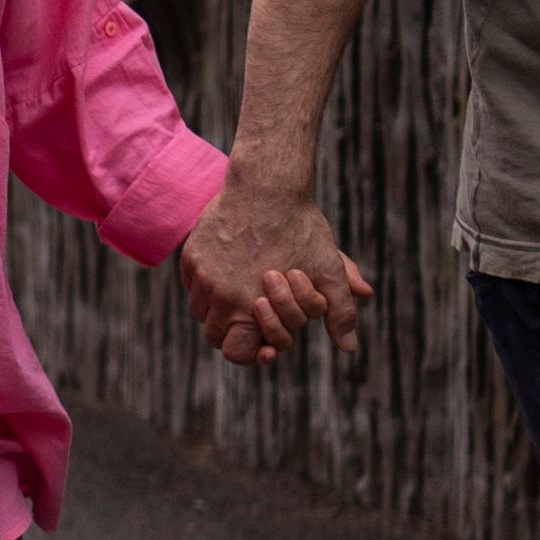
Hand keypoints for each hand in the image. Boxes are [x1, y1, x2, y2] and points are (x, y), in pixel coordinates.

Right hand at [183, 179, 370, 363]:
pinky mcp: (190, 257)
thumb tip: (349, 348)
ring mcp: (200, 276)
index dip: (250, 352)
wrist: (266, 186)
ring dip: (220, 310)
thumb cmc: (300, 228)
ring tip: (243, 291)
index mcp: (248, 306)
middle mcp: (218, 296)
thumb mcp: (327, 270)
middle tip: (256, 314)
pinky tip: (229, 272)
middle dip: (235, 331)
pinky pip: (192, 286)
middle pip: (214, 335)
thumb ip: (339, 312)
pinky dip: (208, 287)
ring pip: (201, 311)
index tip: (265, 345)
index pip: (236, 352)